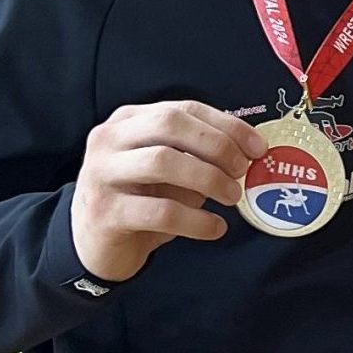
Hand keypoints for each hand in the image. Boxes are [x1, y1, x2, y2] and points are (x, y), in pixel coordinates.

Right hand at [71, 101, 265, 282]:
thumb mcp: (170, 171)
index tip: (258, 147)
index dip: (227, 125)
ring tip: (232, 197)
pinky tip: (215, 227)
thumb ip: (200, 155)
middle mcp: (109, 139)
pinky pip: (161, 212)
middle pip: (171, 125)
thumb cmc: (140, 199)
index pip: (184, 109)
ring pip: (163, 162)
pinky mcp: (105, 212)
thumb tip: (249, 153)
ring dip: (209, 179)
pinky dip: (197, 220)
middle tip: (241, 171)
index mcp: (129, 120)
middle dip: (217, 146)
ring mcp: (102, 174)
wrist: (94, 243)